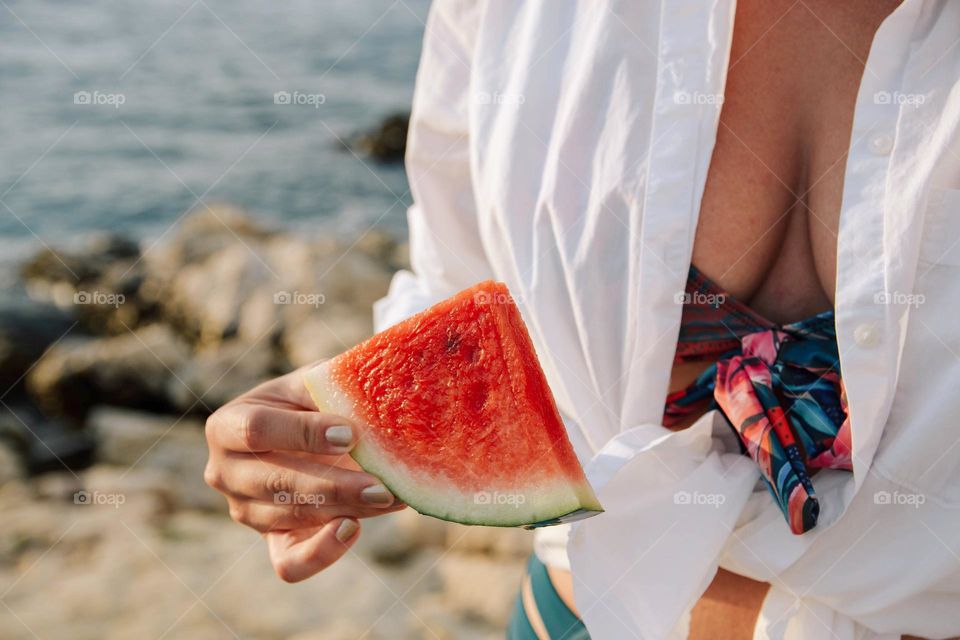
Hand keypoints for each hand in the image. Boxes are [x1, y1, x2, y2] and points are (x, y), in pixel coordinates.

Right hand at [204, 364, 405, 581]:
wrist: (315, 433)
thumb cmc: (313, 401)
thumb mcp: (315, 382)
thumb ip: (330, 386)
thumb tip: (365, 395)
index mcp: (226, 426)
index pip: (256, 430)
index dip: (303, 434)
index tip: (350, 434)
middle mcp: (225, 472)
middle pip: (275, 482)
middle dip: (333, 485)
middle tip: (380, 485)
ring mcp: (245, 512)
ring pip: (291, 517)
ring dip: (345, 509)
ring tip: (388, 496)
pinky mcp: (273, 542)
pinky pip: (290, 563)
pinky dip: (322, 552)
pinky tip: (353, 528)